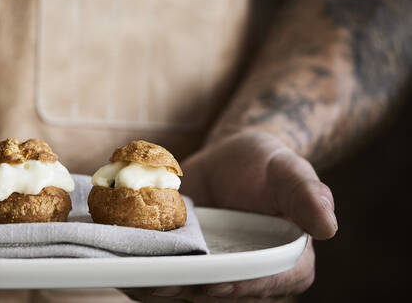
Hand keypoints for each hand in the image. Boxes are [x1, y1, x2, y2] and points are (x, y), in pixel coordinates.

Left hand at [125, 131, 337, 301]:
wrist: (230, 158)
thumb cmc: (267, 163)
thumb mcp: (289, 170)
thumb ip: (308, 196)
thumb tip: (329, 226)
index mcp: (287, 264)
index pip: (261, 283)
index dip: (236, 286)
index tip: (209, 284)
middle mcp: (250, 278)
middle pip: (217, 292)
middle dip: (184, 289)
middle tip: (155, 283)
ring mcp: (214, 274)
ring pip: (186, 288)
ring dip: (156, 286)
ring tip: (129, 276)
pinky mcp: (186, 264)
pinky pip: (166, 273)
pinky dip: (143, 271)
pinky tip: (118, 265)